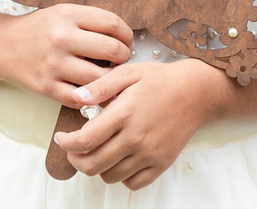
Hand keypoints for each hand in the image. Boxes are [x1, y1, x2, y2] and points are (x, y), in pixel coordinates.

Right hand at [0, 4, 132, 105]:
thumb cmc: (37, 29)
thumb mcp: (61, 13)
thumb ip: (90, 21)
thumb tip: (124, 38)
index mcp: (68, 15)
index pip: (113, 24)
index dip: (127, 35)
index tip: (127, 42)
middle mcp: (61, 37)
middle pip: (112, 51)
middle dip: (124, 58)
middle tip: (121, 61)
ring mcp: (53, 64)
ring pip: (100, 78)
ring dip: (111, 80)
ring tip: (108, 76)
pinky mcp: (46, 86)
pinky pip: (81, 98)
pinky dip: (91, 96)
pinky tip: (92, 89)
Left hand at [54, 59, 226, 189]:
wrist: (196, 92)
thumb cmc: (160, 80)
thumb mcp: (129, 72)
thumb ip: (101, 85)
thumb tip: (76, 97)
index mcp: (124, 114)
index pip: (84, 140)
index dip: (66, 143)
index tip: (61, 138)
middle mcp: (135, 138)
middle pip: (93, 164)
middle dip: (76, 160)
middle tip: (73, 150)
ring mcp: (149, 154)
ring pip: (110, 176)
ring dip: (98, 167)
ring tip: (98, 151)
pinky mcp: (161, 163)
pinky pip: (133, 183)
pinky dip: (121, 176)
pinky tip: (119, 159)